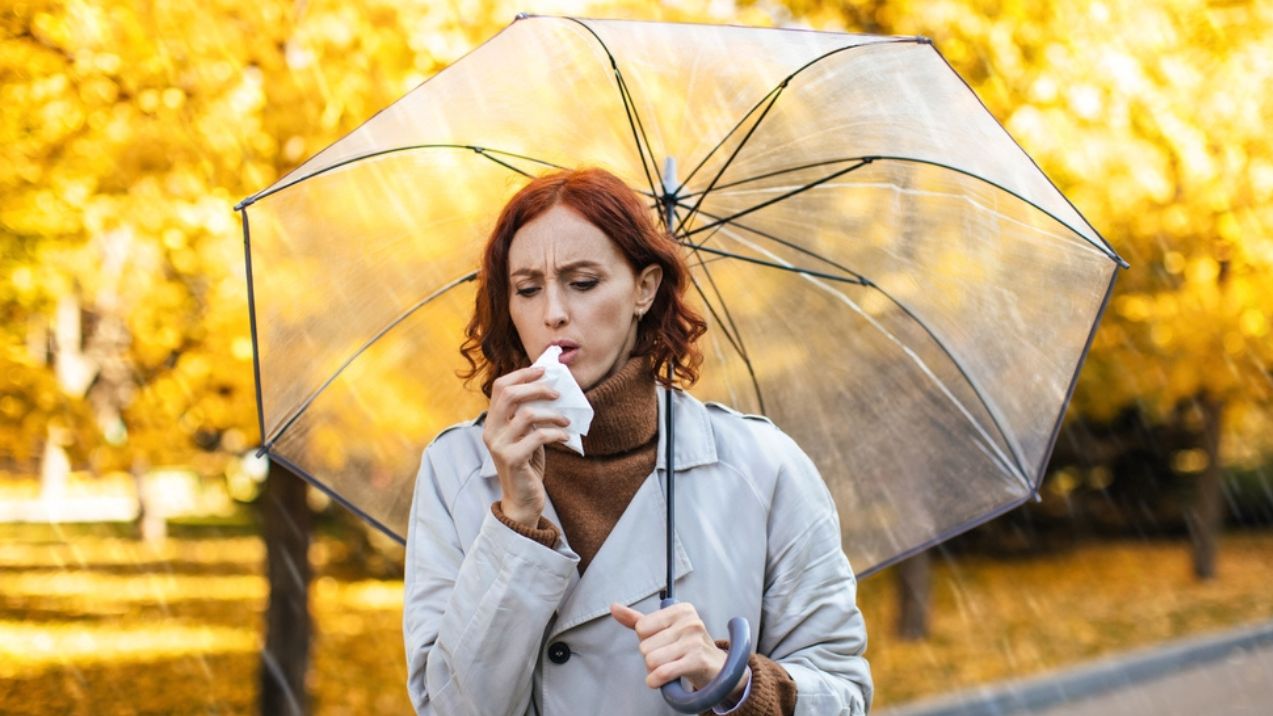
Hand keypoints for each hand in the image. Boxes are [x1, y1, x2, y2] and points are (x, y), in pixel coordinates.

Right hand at [483, 365, 569, 526]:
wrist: (522, 500)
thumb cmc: (527, 464)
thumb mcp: (526, 435)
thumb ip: (529, 415)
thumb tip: (550, 389)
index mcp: (492, 422)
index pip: (500, 386)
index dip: (522, 374)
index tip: (544, 371)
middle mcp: (491, 431)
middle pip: (510, 395)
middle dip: (537, 388)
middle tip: (557, 393)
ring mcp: (499, 445)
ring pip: (526, 415)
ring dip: (552, 414)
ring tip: (566, 419)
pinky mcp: (512, 459)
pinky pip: (538, 436)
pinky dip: (556, 433)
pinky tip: (565, 437)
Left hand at [610, 602, 747, 699]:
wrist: (715, 668)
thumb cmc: (684, 646)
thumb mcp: (663, 629)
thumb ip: (636, 619)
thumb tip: (613, 607)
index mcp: (680, 610)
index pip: (641, 627)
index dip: (647, 640)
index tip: (662, 642)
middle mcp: (690, 621)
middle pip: (645, 646)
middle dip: (651, 657)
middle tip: (668, 657)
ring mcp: (695, 641)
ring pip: (651, 660)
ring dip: (654, 670)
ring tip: (669, 666)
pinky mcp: (697, 661)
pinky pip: (663, 672)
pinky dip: (656, 680)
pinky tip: (659, 680)